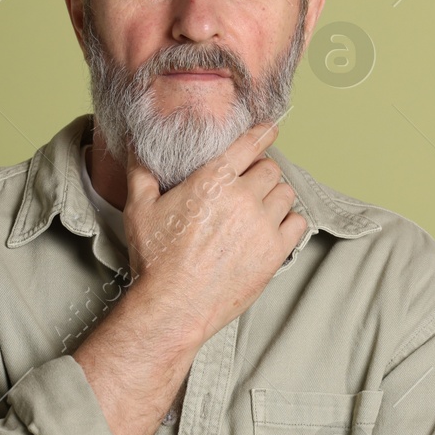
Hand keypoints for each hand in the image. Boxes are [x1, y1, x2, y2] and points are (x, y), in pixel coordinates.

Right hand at [122, 121, 306, 347]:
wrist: (174, 305)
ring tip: (259, 208)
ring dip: (274, 197)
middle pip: (271, 169)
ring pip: (285, 194)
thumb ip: (141, 173)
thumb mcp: (139, 210)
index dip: (264, 132)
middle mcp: (243, 197)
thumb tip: (137, 149)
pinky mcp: (274, 252)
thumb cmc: (156, 260)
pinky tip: (271, 229)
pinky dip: (288, 222)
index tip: (270, 130)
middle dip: (261, 173)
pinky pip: (297, 223)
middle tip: (249, 185)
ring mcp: (262, 225)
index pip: (251, 143)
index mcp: (213, 180)